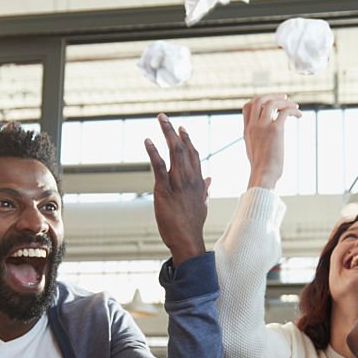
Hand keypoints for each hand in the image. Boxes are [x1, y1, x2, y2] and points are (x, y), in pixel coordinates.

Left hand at [145, 114, 210, 264]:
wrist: (187, 240)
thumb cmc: (192, 225)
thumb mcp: (202, 204)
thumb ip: (204, 189)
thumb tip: (209, 178)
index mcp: (198, 182)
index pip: (195, 156)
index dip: (188, 140)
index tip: (182, 129)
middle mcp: (190, 179)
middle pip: (184, 149)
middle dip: (174, 131)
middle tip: (163, 117)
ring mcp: (178, 183)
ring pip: (174, 152)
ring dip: (166, 134)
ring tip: (160, 120)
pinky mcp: (164, 189)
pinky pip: (159, 167)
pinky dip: (153, 152)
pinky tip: (148, 141)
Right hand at [243, 95, 301, 188]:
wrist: (263, 176)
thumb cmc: (261, 169)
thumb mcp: (253, 152)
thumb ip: (256, 141)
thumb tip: (265, 140)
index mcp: (246, 130)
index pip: (247, 106)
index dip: (259, 101)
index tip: (270, 103)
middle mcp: (253, 126)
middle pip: (258, 100)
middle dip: (272, 96)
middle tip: (284, 98)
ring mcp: (263, 127)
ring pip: (272, 103)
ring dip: (285, 102)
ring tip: (295, 106)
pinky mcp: (275, 130)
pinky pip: (284, 112)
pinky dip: (293, 110)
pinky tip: (299, 115)